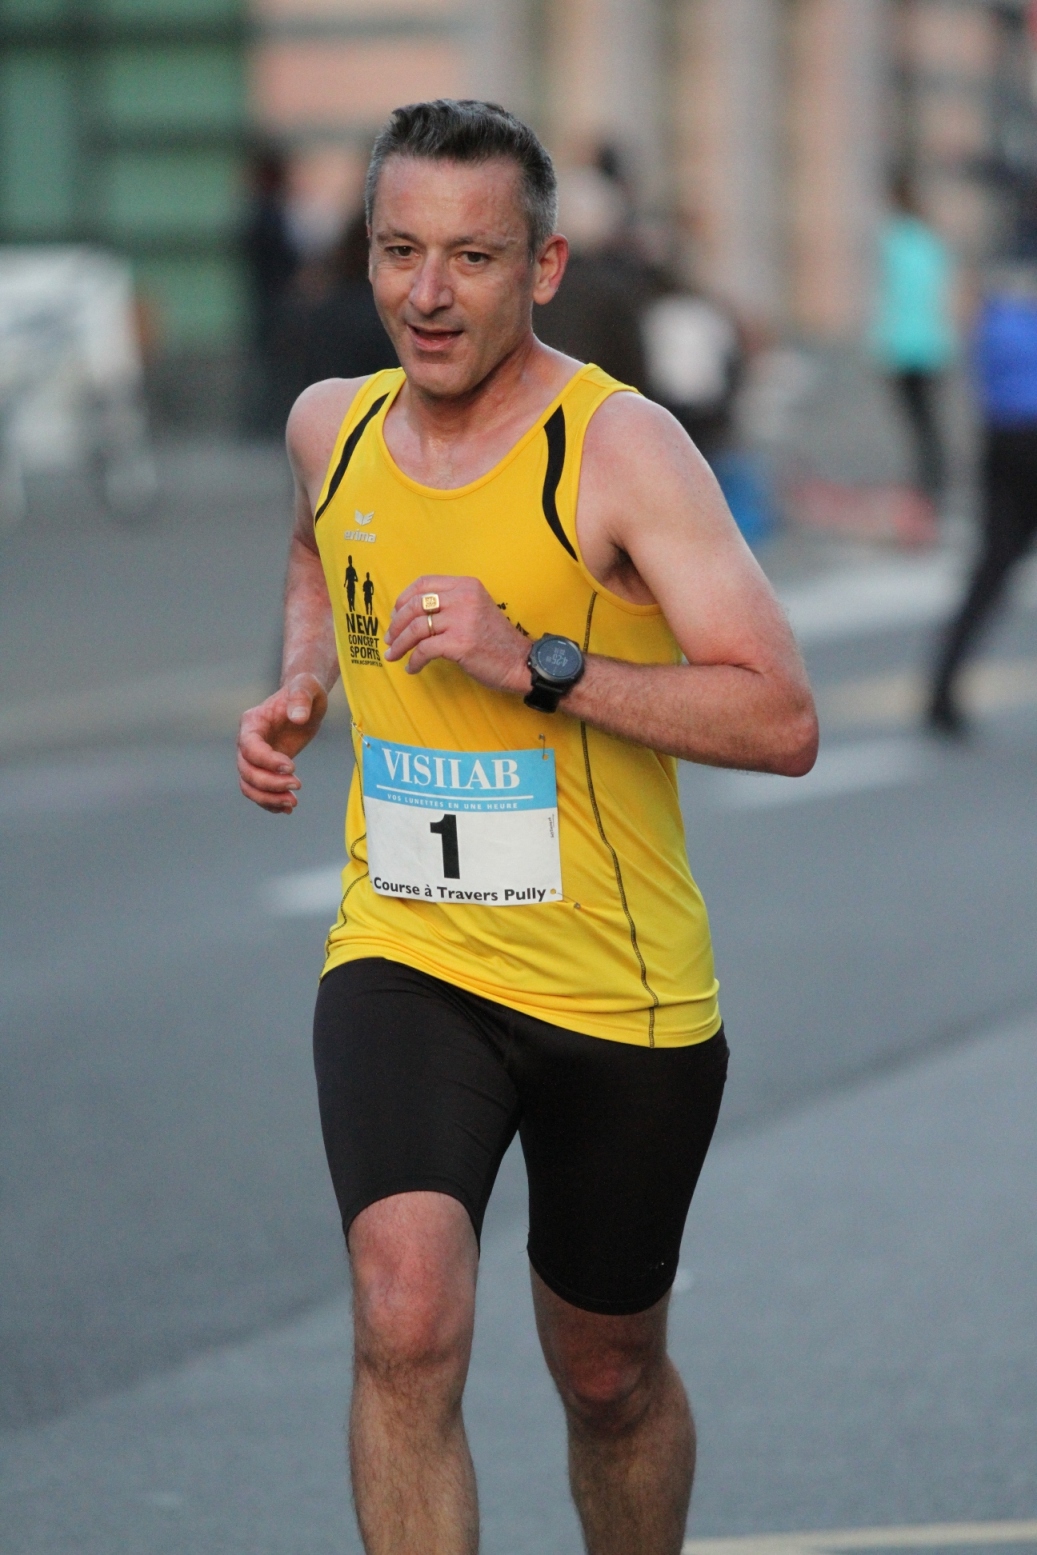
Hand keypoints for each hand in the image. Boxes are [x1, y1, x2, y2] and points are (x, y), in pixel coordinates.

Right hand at [237, 672, 328, 813]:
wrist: (305, 701)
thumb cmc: (305, 691)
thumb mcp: (307, 687)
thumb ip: (300, 697)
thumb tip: (297, 717)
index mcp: (252, 722)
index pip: (250, 747)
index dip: (267, 760)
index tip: (292, 767)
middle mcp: (247, 742)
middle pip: (246, 770)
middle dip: (270, 783)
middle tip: (298, 785)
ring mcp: (254, 757)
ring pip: (248, 785)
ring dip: (268, 798)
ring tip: (293, 803)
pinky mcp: (265, 768)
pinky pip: (259, 791)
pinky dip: (270, 803)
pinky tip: (288, 809)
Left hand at [384, 575, 531, 694]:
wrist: (519, 661)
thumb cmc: (495, 640)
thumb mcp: (475, 609)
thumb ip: (451, 604)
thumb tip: (411, 614)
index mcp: (466, 586)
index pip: (424, 583)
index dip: (404, 598)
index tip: (395, 614)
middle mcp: (463, 598)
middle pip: (415, 605)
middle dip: (396, 624)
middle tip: (389, 638)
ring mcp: (461, 620)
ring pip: (416, 628)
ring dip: (399, 644)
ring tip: (393, 655)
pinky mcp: (459, 643)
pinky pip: (424, 650)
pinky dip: (414, 661)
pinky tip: (412, 668)